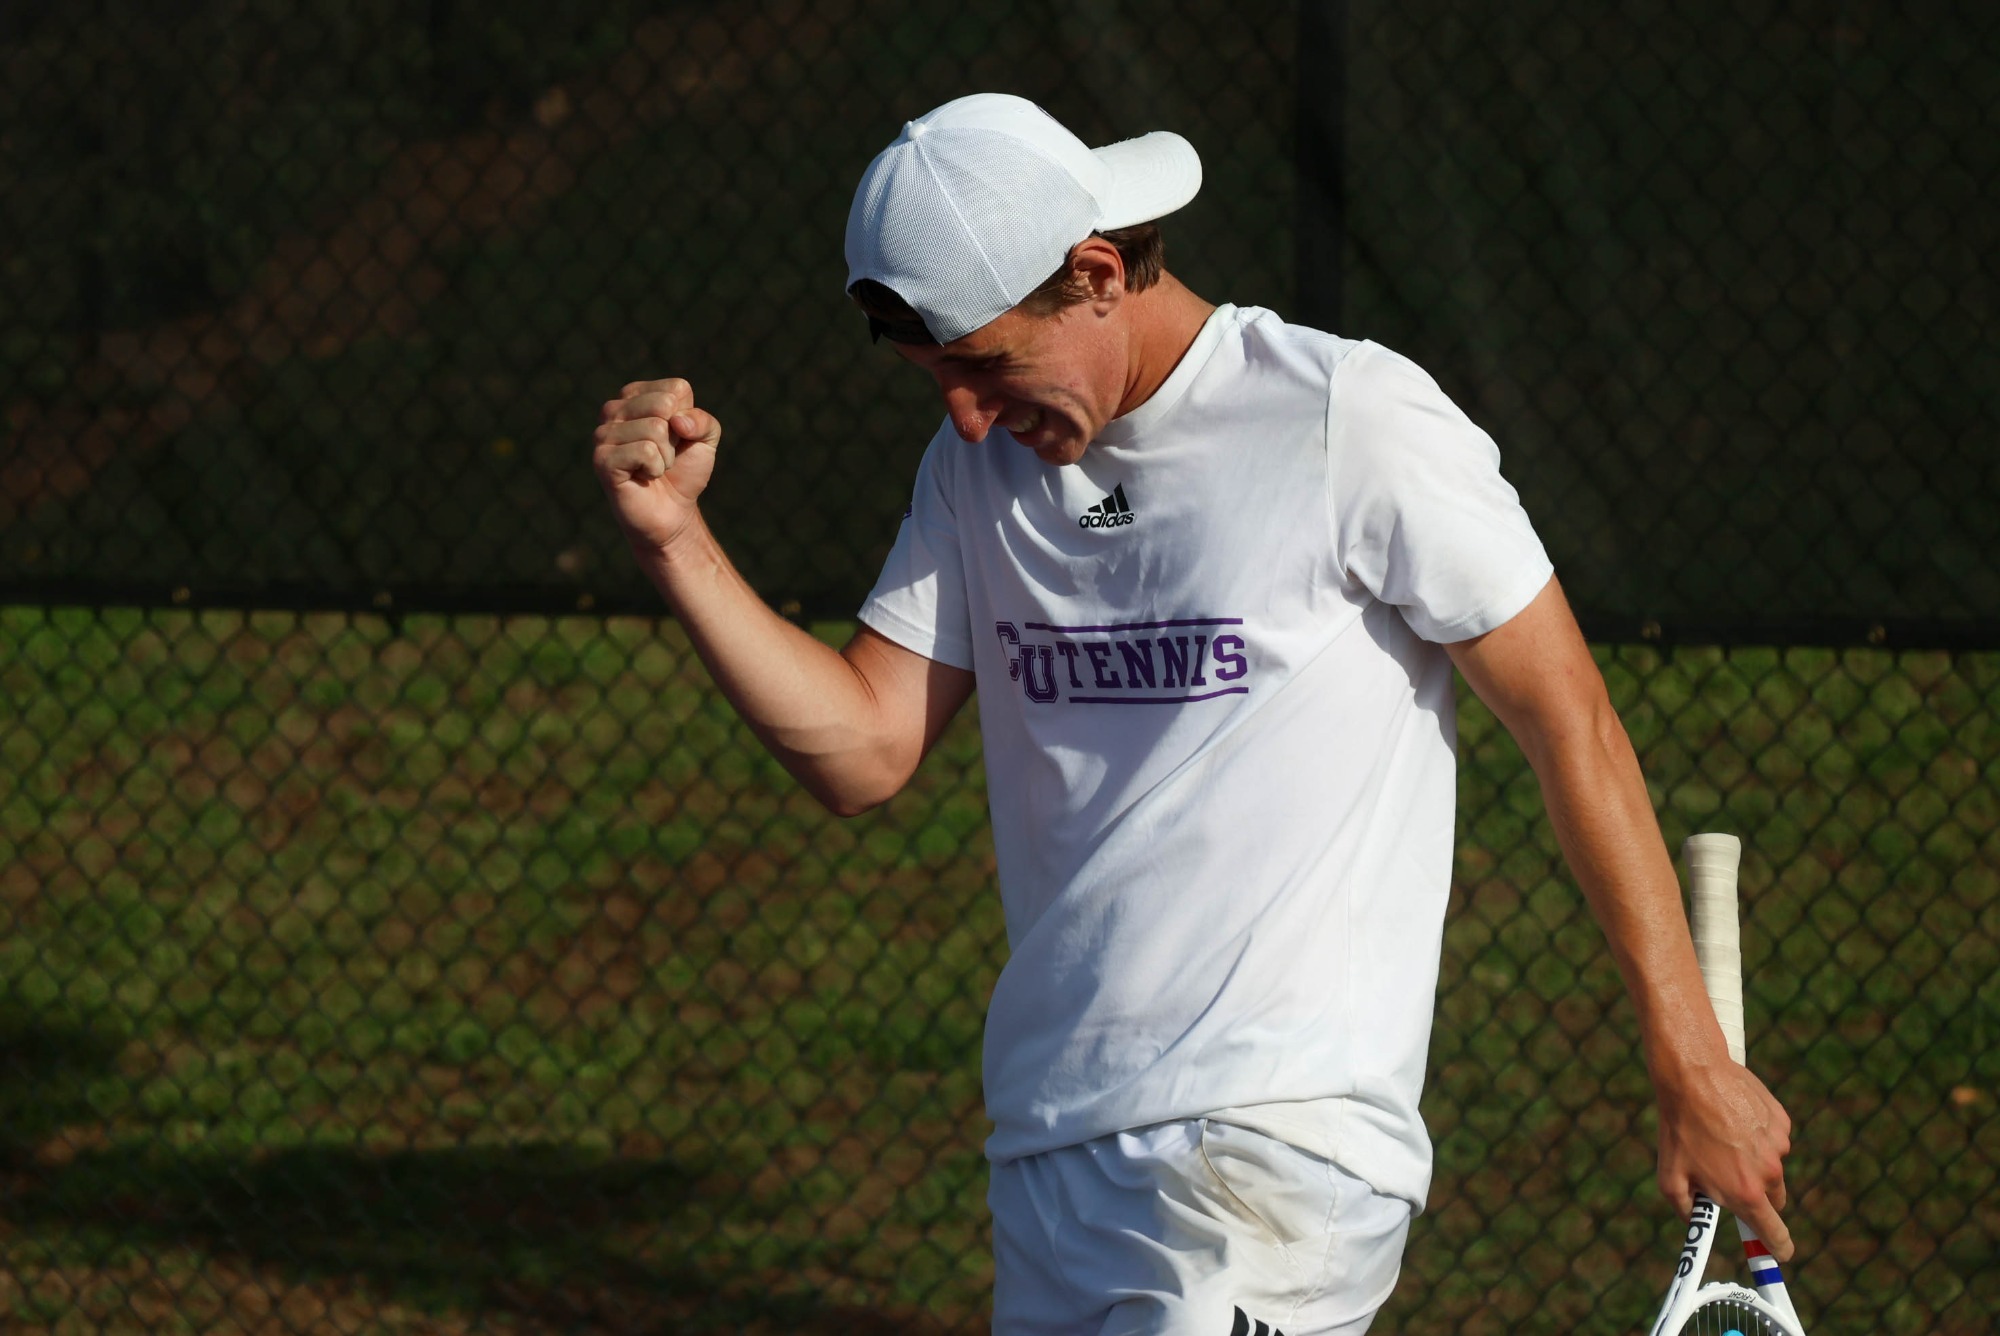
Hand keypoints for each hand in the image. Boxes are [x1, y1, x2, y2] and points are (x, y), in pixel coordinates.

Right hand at [593, 378, 721, 553]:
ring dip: (666, 456)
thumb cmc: (683, 472)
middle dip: (676, 437)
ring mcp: (603, 434)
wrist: (672, 513)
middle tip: (664, 455)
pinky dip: (655, 468)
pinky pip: (645, 451)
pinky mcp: (602, 459)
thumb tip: (678, 420)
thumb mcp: (705, 440)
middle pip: (664, 404)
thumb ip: (703, 420)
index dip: (687, 419)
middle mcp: (614, 409)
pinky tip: (643, 476)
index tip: (676, 439)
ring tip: (653, 468)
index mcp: (634, 395)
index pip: (676, 389)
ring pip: (656, 428)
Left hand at [1655, 1058, 1793, 1260]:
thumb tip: (1696, 1220)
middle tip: (1729, 1176)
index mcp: (1745, 1193)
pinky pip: (1773, 1138)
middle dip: (1756, 1195)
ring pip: (1771, 1166)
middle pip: (1774, 1200)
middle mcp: (1769, 1173)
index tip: (1779, 1253)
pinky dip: (1757, 1134)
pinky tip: (1733, 1117)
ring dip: (1753, 1160)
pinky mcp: (1781, 1122)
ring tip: (1721, 1136)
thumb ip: (1685, 1208)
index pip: (1775, 1234)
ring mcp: (1779, 1146)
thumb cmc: (1679, 1128)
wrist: (1693, 1075)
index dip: (1777, 1247)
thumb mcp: (1669, 1176)